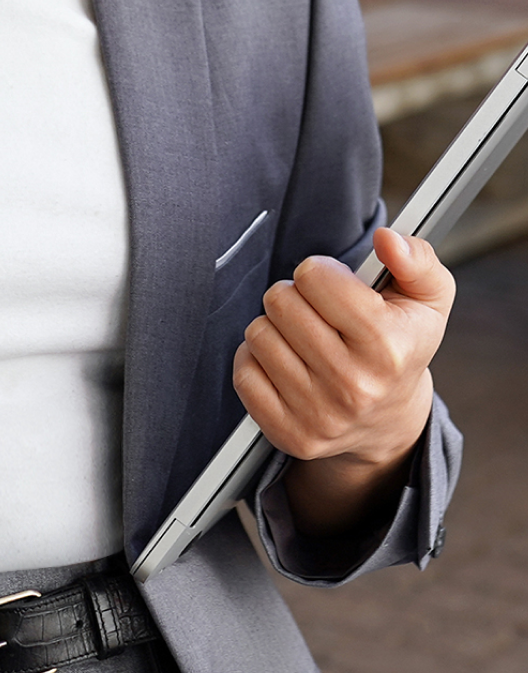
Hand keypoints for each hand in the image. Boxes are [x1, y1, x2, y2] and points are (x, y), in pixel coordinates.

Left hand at [232, 226, 454, 534]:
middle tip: (317, 313)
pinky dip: (258, 359)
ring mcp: (320, 415)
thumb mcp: (428, 299)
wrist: (389, 421)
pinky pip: (244, 372)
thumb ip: (416, 258)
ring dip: (276, 327)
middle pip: (280, 301)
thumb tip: (386, 239)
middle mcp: (354, 386)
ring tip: (304, 338)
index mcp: (388, 347)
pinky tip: (286, 363)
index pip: (315, 277)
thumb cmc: (403, 347)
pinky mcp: (290, 433)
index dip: (321, 272)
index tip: (335, 286)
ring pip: (258, 333)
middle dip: (295, 296)